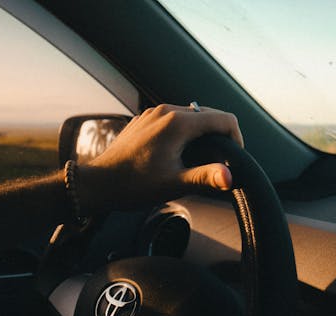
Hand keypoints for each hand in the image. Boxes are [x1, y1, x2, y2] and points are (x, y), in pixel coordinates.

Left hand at [78, 104, 242, 210]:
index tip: (232, 159)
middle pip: (208, 115)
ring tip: (198, 160)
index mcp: (177, 123)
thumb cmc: (134, 185)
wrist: (99, 184)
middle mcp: (166, 111)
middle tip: (218, 162)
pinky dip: (183, 132)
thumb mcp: (174, 183)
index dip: (236, 138)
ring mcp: (153, 114)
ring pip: (191, 116)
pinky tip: (177, 153)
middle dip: (219, 136)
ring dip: (201, 134)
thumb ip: (205, 177)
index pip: (223, 119)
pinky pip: (173, 119)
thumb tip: (230, 177)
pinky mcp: (144, 121)